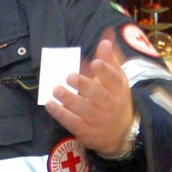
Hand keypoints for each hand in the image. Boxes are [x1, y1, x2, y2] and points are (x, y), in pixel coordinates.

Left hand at [45, 36, 135, 156]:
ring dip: (69, 100)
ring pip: (84, 110)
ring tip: (56, 89)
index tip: (95, 63)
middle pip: (99, 95)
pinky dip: (61, 114)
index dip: (105, 71)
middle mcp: (110, 105)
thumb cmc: (115, 98)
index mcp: (118, 89)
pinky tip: (50, 104)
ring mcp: (98, 120)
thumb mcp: (117, 79)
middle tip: (70, 76)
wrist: (121, 132)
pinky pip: (73, 123)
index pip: (114, 80)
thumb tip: (106, 38)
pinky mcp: (86, 131)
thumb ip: (110, 59)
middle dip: (85, 85)